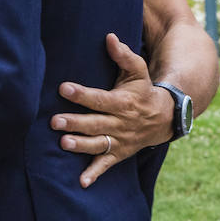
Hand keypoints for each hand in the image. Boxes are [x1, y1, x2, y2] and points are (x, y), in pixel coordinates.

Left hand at [52, 32, 173, 188]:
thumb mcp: (138, 71)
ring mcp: (120, 140)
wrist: (165, 117)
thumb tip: (109, 37)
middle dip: (75, 122)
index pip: (99, 98)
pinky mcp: (119, 153)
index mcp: (123, 102)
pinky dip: (95, 174)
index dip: (82, 94)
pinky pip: (107, 165)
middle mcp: (121, 123)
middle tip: (54, 121)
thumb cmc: (143, 90)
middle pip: (95, 123)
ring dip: (81, 145)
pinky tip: (82, 183)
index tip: (63, 88)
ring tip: (63, 143)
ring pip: (99, 144)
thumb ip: (123, 55)